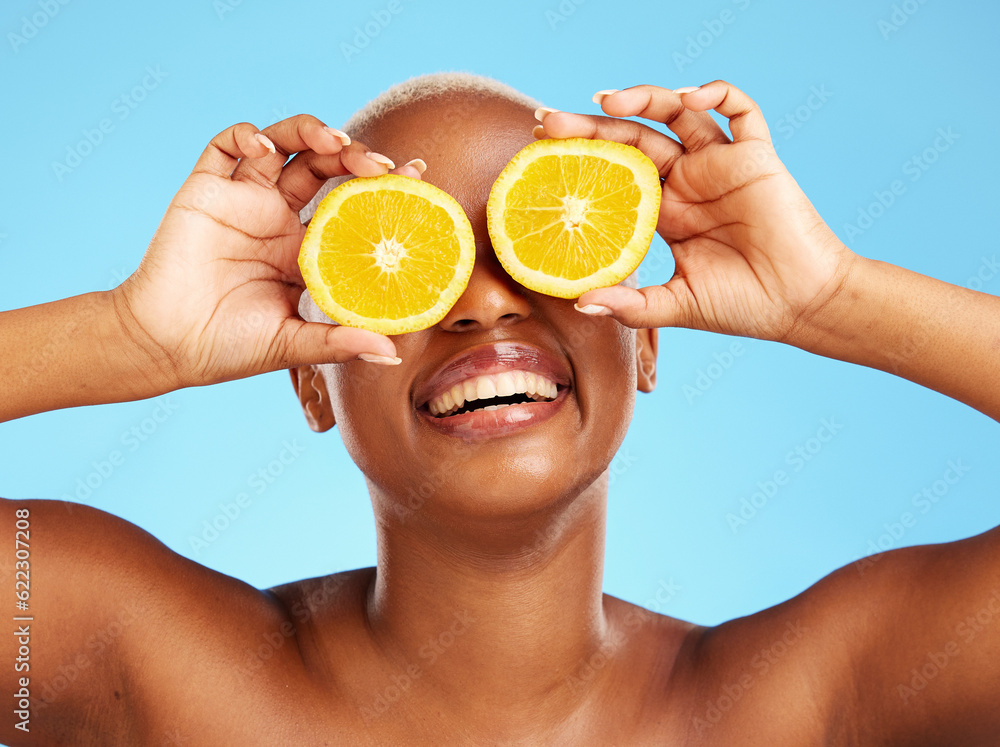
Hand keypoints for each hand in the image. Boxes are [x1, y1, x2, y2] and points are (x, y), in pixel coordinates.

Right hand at [112, 115, 422, 389]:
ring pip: (283, 145)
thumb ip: (340, 342)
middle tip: (381, 167)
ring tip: (335, 143)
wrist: (166, 346)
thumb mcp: (293, 344)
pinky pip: (224, 147)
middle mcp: (277, 217)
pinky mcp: (205, 190)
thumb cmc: (229, 347)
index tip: (417, 175)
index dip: (383, 187)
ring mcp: (243, 200)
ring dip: (310, 132)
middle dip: (355, 156)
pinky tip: (265, 148)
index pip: (352, 205)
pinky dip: (245, 135)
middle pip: (324, 167)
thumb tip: (393, 353)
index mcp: (304, 249)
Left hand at [536, 81, 855, 342]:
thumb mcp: (675, 306)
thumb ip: (630, 305)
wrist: (800, 305)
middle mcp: (688, 181)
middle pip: (633, 137)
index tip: (541, 151)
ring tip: (605, 100)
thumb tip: (579, 304)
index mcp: (665, 211)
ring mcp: (720, 165)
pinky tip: (689, 95)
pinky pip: (741, 111)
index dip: (581, 158)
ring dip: (643, 98)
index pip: (614, 172)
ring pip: (678, 113)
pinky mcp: (756, 157)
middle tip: (549, 120)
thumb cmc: (742, 306)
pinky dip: (718, 93)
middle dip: (591, 126)